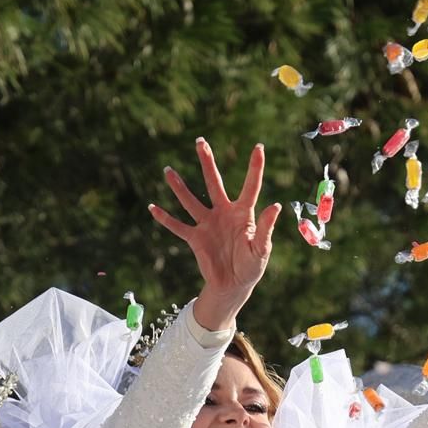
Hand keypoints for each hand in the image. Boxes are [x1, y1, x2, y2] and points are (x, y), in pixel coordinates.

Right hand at [149, 138, 282, 331]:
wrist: (234, 285)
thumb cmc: (251, 266)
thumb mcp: (261, 249)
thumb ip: (265, 228)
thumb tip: (274, 205)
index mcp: (243, 213)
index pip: (251, 186)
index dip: (255, 168)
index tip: (258, 147)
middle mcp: (223, 213)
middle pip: (214, 183)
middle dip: (207, 163)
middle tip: (200, 142)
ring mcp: (207, 224)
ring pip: (191, 201)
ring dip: (179, 187)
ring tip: (167, 171)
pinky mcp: (195, 238)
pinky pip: (178, 226)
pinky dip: (165, 219)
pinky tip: (152, 207)